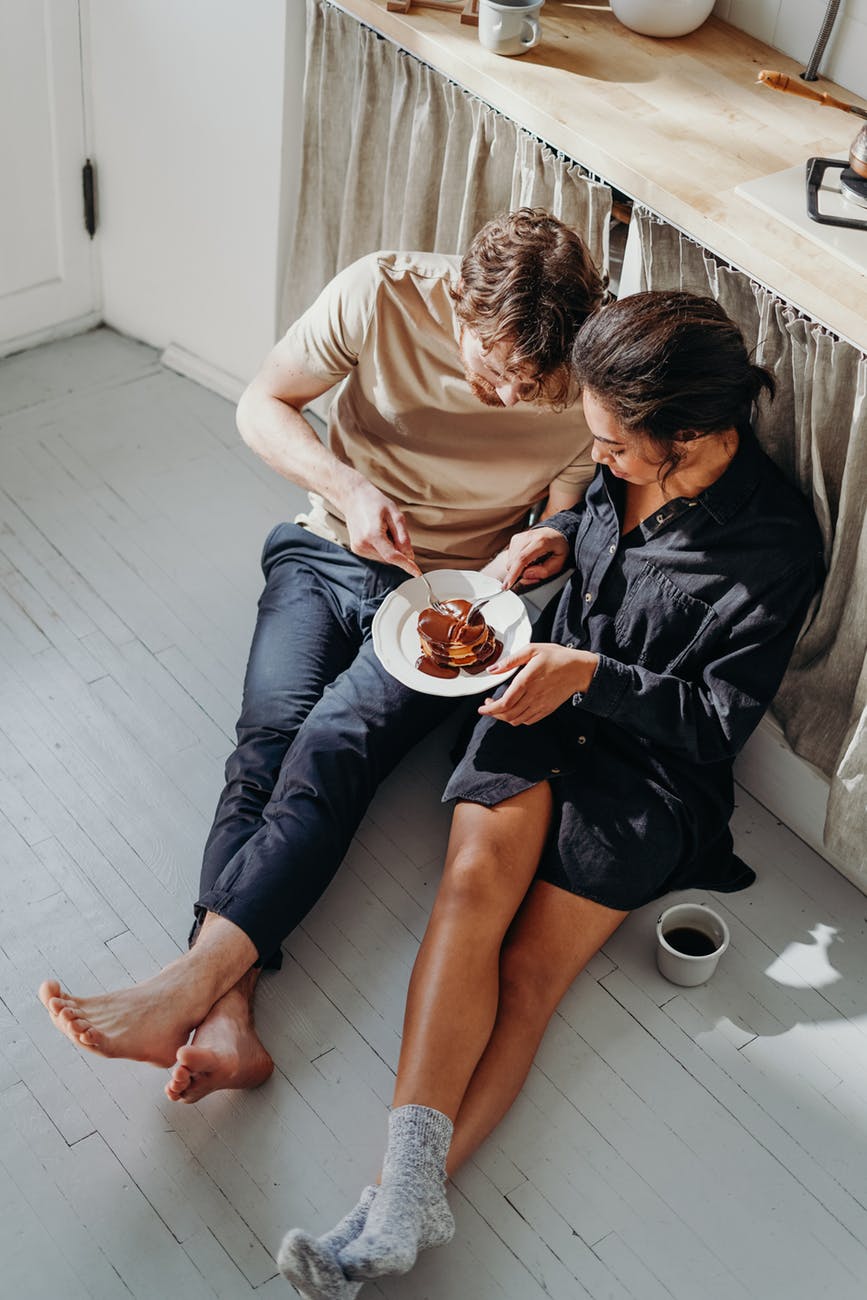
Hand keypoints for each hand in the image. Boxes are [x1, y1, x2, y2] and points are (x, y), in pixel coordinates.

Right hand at [343, 481, 418, 574]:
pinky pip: (377, 554)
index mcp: (372, 535)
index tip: (417, 573)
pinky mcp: (357, 550)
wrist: (353, 497)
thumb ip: (403, 536)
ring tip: (381, 528)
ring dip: (389, 547)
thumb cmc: (374, 502)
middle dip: (397, 548)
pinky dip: (382, 547)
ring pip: (384, 557)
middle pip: (390, 557)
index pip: (393, 557)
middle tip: (392, 528)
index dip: (407, 565)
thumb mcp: (394, 514)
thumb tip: (410, 555)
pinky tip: (377, 532)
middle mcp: (363, 544)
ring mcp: (358, 548)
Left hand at [479, 643, 597, 725]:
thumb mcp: (533, 650)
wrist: (580, 669)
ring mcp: (541, 705)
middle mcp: (533, 696)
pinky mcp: (547, 709)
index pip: (504, 703)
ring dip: (504, 717)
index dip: (490, 708)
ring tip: (499, 708)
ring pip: (517, 720)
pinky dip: (517, 719)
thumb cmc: (557, 657)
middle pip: (508, 714)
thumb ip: (510, 660)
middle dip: (494, 713)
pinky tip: (515, 710)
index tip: (482, 707)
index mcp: (527, 681)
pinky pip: (528, 721)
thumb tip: (492, 669)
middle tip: (488, 705)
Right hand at [503, 527, 569, 590]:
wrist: (555, 533)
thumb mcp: (559, 562)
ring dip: (519, 569)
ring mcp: (519, 537)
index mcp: (541, 542)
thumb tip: (526, 574)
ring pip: (510, 561)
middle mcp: (528, 537)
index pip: (522, 559)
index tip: (507, 585)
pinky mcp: (515, 539)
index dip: (513, 573)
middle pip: (513, 562)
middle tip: (535, 575)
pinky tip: (528, 560)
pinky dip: (517, 563)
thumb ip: (545, 571)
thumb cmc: (558, 547)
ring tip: (533, 565)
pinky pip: (510, 558)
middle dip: (520, 574)